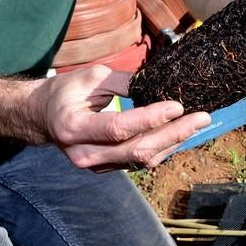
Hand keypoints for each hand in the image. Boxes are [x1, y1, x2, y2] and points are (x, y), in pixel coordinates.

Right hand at [32, 66, 210, 168]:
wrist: (42, 117)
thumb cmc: (65, 92)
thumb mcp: (91, 77)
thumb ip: (124, 82)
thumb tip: (158, 82)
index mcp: (74, 128)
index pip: (119, 128)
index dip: (151, 118)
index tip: (177, 106)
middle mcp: (85, 153)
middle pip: (137, 149)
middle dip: (175, 133)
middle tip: (202, 117)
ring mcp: (96, 165)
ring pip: (142, 159)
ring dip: (174, 142)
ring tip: (198, 124)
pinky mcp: (107, 168)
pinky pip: (140, 161)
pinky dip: (164, 147)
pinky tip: (181, 133)